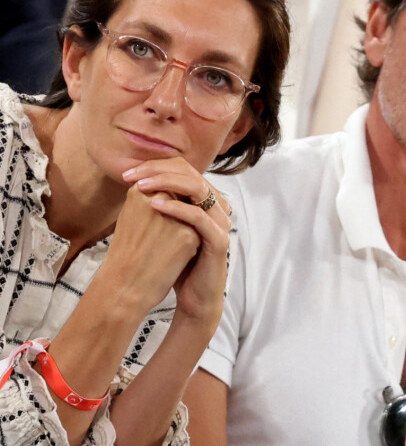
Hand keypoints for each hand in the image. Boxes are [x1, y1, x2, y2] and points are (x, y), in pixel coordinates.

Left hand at [122, 158, 229, 328]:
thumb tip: (136, 180)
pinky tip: (154, 204)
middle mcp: (217, 205)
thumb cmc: (178, 262)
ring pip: (197, 188)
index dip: (155, 166)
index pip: (183, 169)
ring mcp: (220, 222)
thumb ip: (161, 203)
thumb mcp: (167, 226)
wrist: (194, 296)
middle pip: (191, 173)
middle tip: (132, 176)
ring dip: (167, 182)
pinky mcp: (219, 239)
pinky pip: (199, 216)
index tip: (127, 173)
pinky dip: (176, 207)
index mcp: (206, 199)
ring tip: (140, 186)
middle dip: (158, 170)